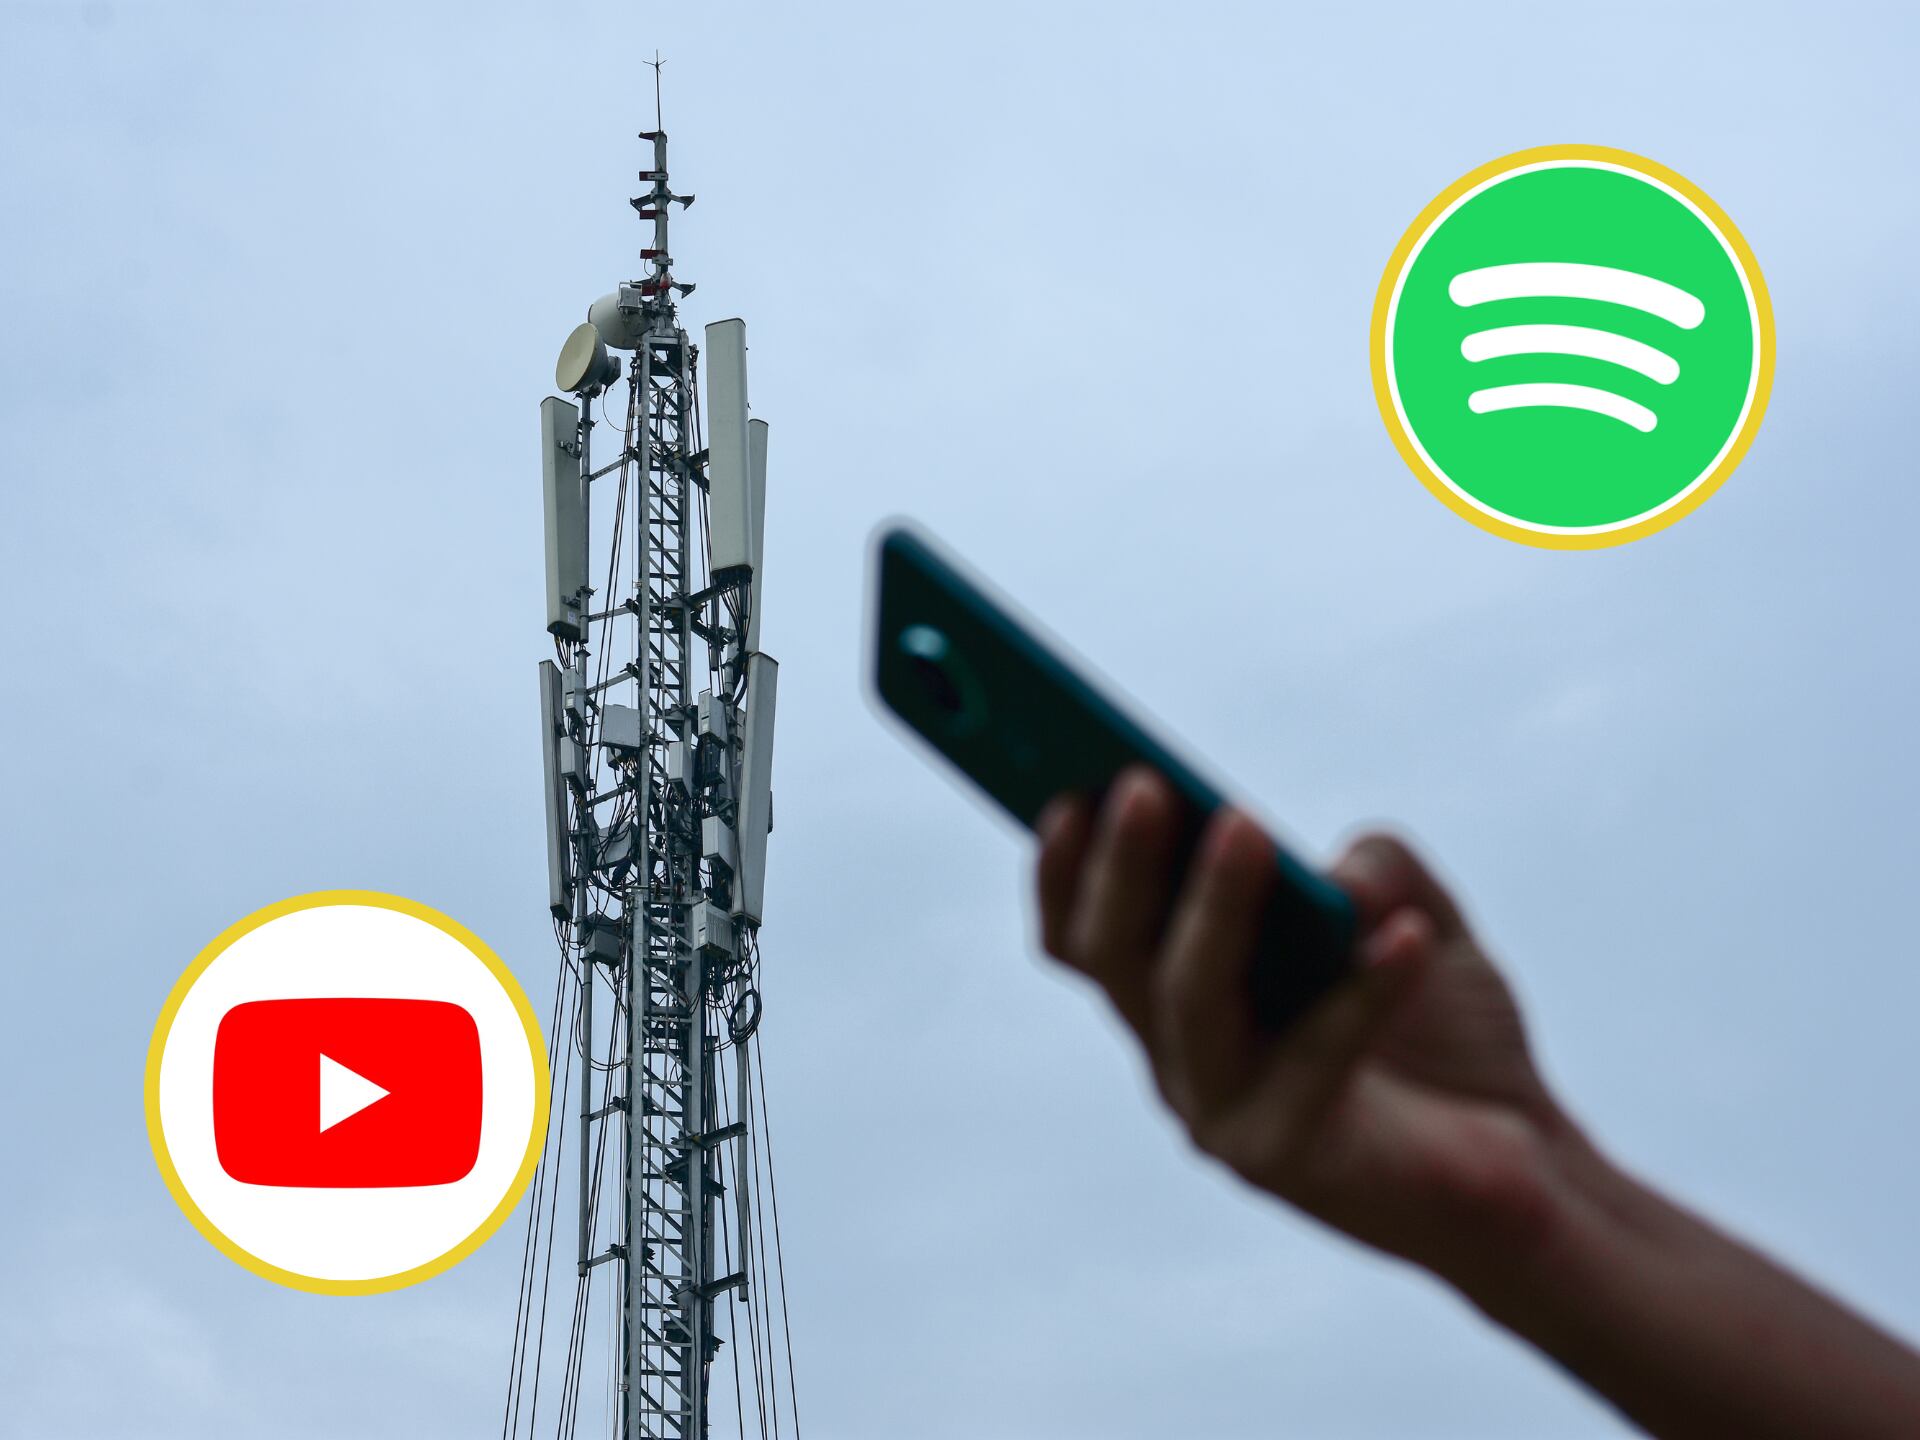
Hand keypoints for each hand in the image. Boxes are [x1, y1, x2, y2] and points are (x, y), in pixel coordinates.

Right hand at [1034, 766, 1573, 1281]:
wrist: (1524, 1164)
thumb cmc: (1447, 1033)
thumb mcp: (1417, 909)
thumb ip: (1377, 864)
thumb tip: (1335, 880)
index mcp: (1177, 993)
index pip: (1086, 935)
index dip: (1065, 866)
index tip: (1067, 786)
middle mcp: (1178, 1055)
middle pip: (1115, 958)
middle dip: (1123, 866)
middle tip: (1142, 784)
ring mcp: (1223, 1113)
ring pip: (1190, 1002)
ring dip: (1213, 909)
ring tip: (1245, 827)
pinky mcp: (1292, 1160)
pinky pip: (1317, 1058)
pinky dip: (1363, 991)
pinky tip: (1409, 935)